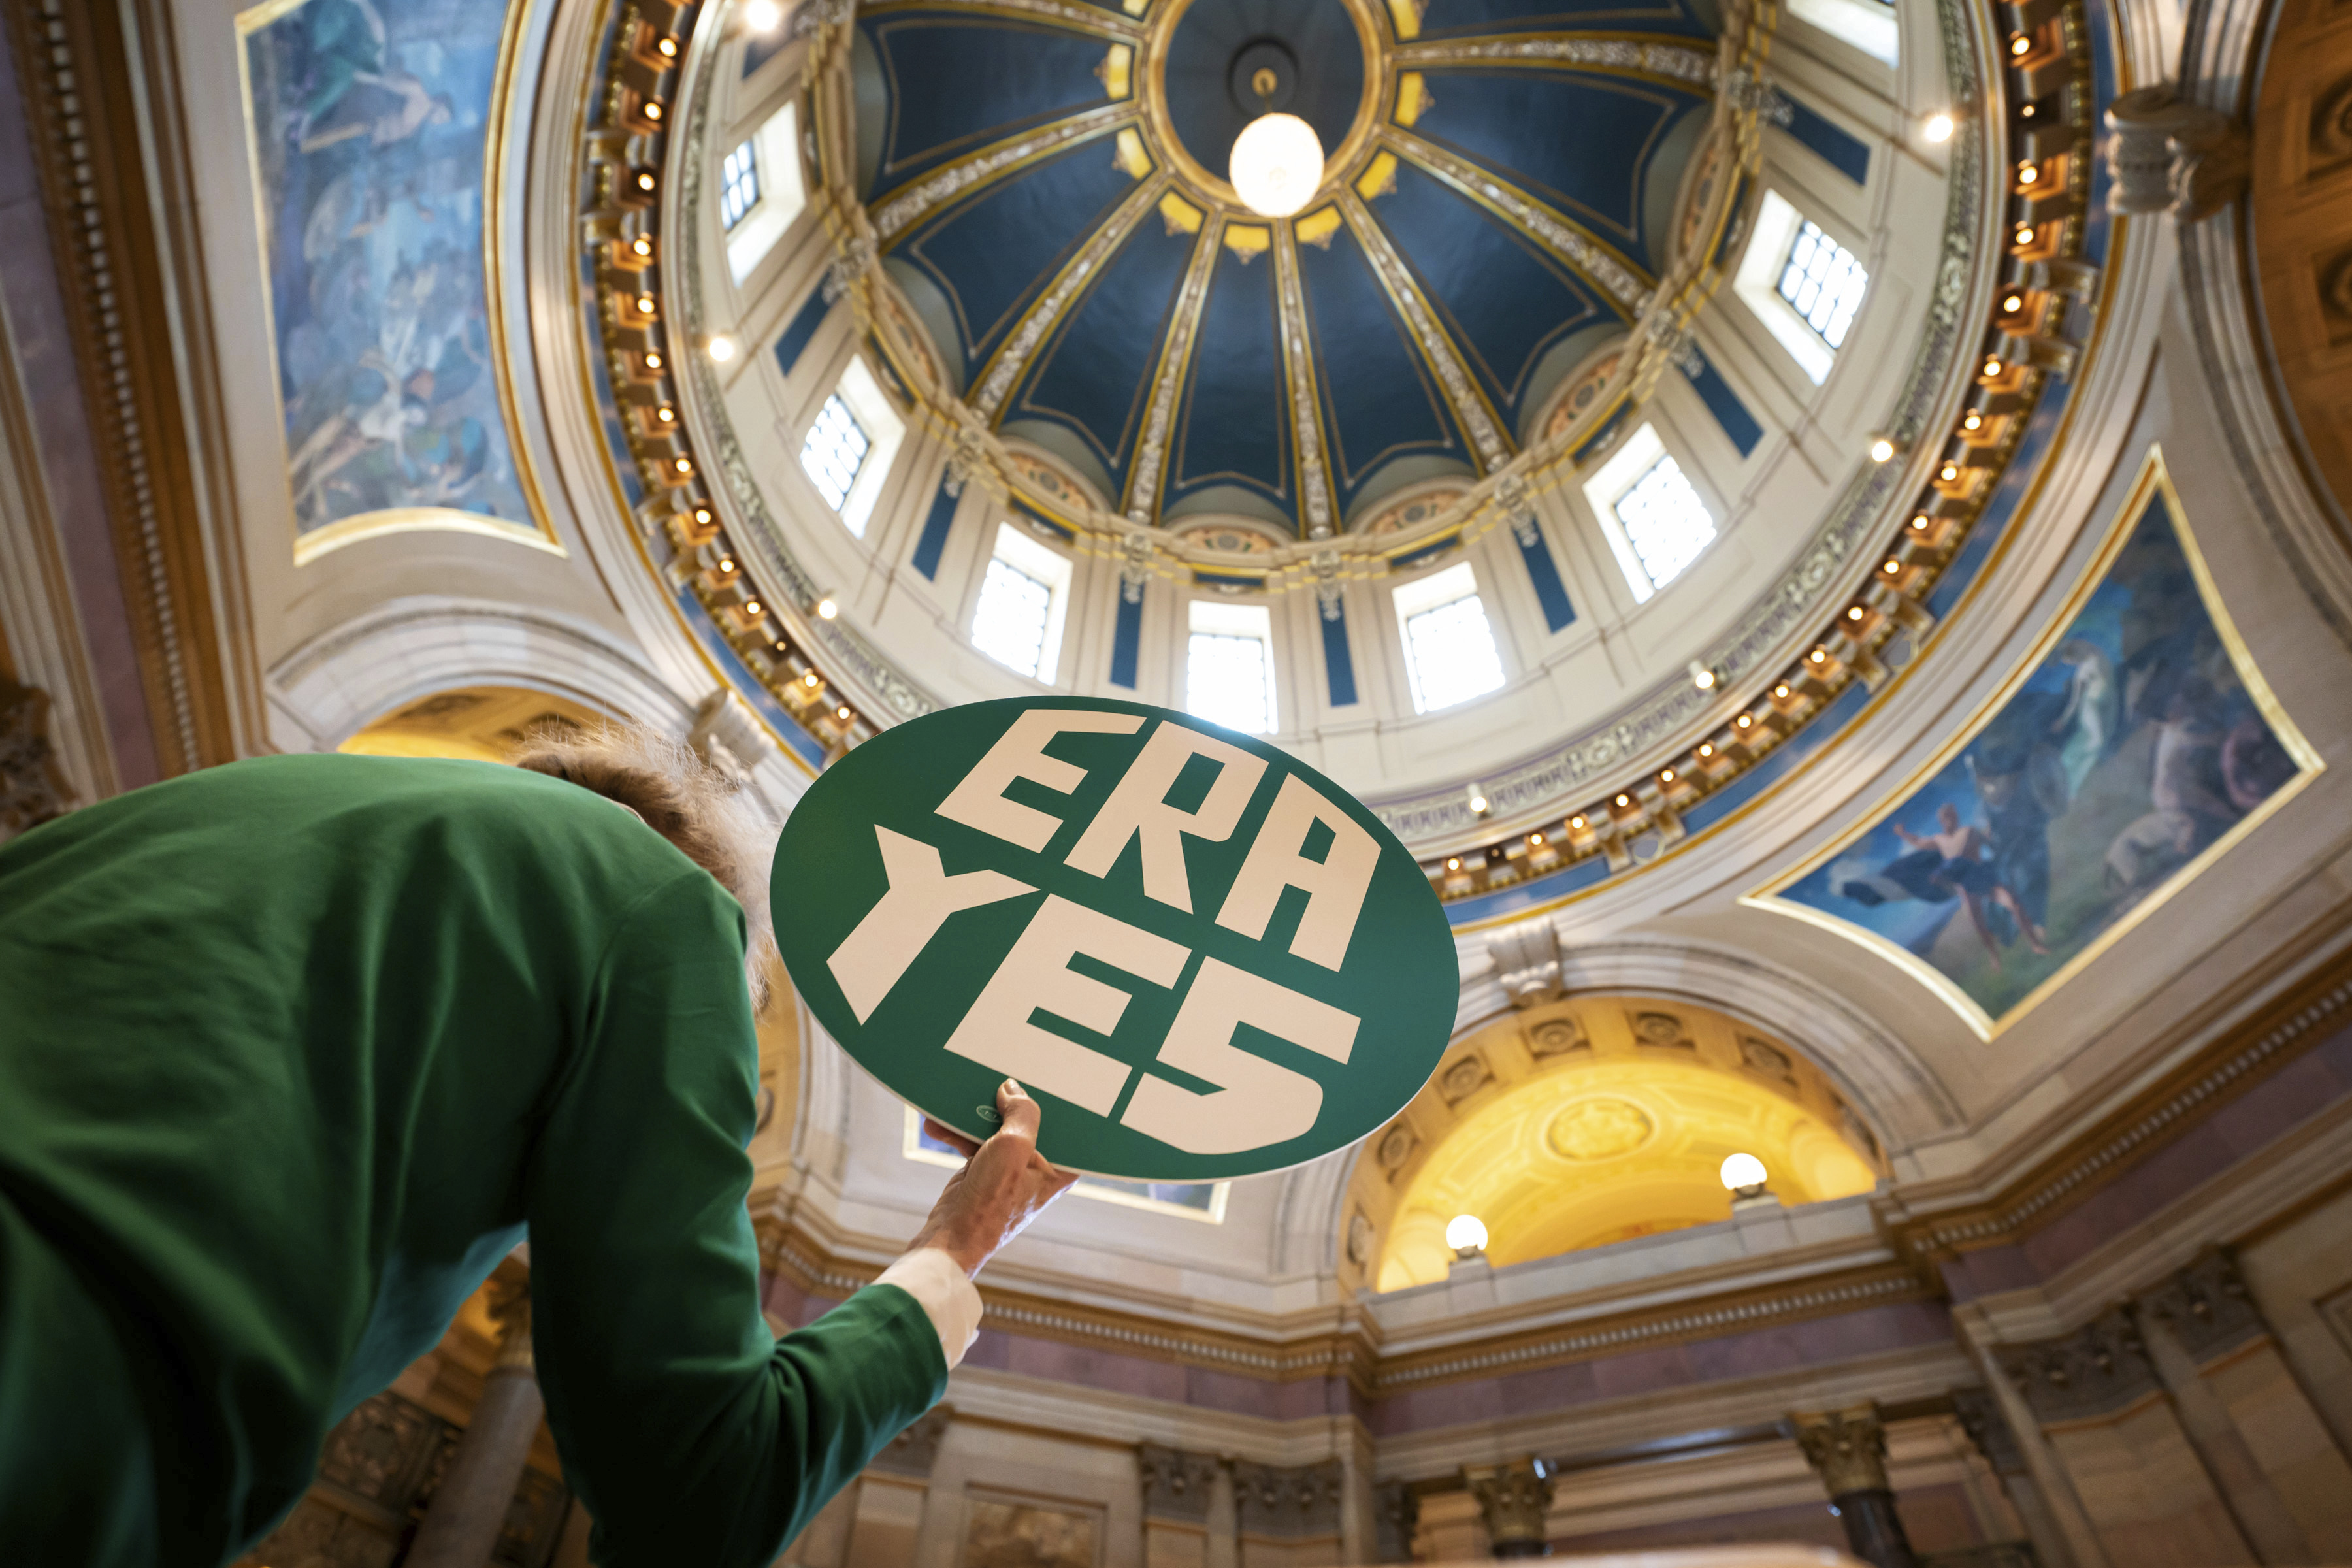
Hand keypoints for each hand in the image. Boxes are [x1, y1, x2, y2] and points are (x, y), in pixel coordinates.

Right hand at [908, 1080, 1078, 1278]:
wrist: (950, 1238)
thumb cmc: (991, 1204)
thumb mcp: (1013, 1148)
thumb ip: (1021, 1112)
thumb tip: (1012, 1089)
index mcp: (1061, 1167)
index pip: (1067, 1124)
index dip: (1056, 1099)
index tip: (1046, 1072)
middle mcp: (1039, 1167)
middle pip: (1027, 1121)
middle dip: (1006, 1102)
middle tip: (993, 1079)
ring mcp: (1010, 1169)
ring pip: (996, 1128)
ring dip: (972, 1116)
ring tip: (953, 1104)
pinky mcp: (985, 1170)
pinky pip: (974, 1140)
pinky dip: (957, 1132)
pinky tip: (937, 1124)